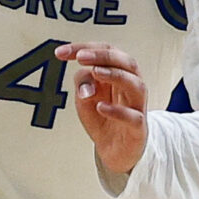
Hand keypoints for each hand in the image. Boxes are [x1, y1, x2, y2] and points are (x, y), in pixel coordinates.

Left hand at [56, 43, 148, 179]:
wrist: (115, 150)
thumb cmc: (102, 118)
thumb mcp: (85, 97)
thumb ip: (83, 82)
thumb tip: (87, 81)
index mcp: (119, 74)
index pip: (107, 51)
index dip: (85, 47)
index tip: (61, 52)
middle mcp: (131, 86)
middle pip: (127, 62)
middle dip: (103, 56)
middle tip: (81, 57)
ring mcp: (137, 107)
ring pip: (136, 85)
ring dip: (115, 75)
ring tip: (95, 72)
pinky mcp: (138, 129)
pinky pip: (133, 117)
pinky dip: (117, 111)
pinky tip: (100, 107)